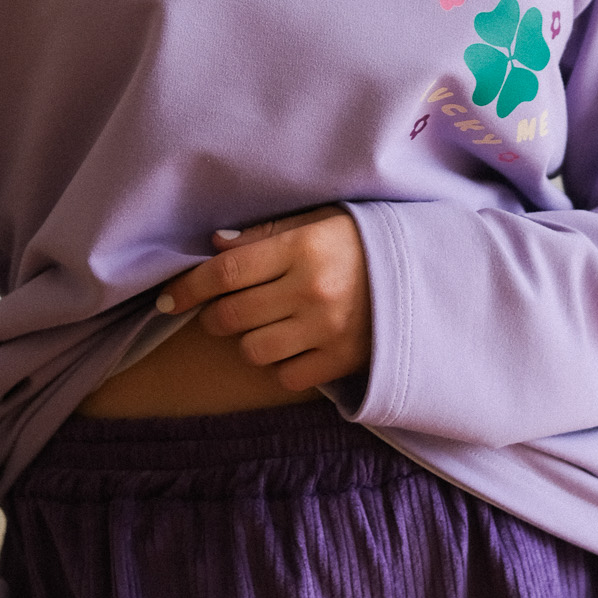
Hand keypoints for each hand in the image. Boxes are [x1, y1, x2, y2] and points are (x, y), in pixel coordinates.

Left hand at [155, 205, 371, 392]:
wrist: (428, 275)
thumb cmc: (365, 241)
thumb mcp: (321, 221)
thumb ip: (268, 232)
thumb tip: (215, 245)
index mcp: (304, 247)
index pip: (227, 272)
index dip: (189, 287)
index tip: (169, 298)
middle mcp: (312, 290)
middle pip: (232, 316)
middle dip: (214, 315)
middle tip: (222, 308)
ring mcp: (327, 330)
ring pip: (253, 351)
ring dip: (247, 340)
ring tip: (262, 325)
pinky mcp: (341, 362)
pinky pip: (285, 376)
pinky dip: (280, 364)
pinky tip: (291, 344)